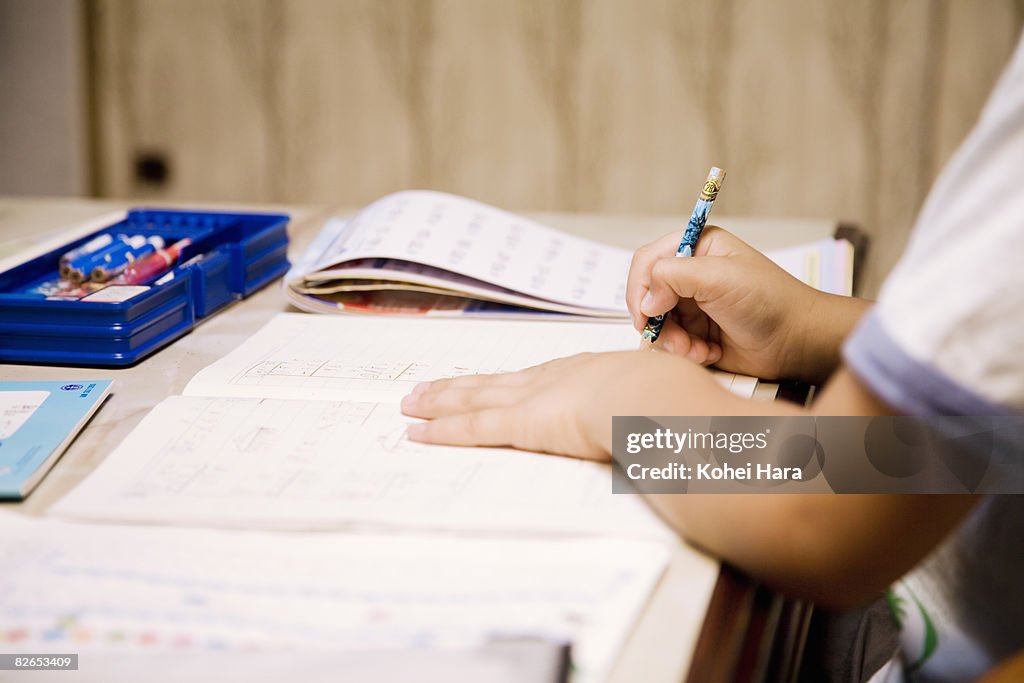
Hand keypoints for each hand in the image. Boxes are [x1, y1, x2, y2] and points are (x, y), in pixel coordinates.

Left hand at [401, 350, 738, 459]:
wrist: (660, 400)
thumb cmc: (674, 401)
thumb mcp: (672, 400)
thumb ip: (665, 415)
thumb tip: (684, 431)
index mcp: (593, 372)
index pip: (540, 378)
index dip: (512, 382)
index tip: (494, 383)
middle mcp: (557, 378)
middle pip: (498, 382)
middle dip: (462, 387)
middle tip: (428, 388)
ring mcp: (538, 397)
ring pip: (476, 398)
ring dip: (441, 402)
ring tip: (411, 403)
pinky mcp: (524, 422)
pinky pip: (474, 427)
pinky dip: (443, 429)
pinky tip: (417, 432)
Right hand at [628, 227, 860, 381]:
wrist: (796, 341)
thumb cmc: (768, 301)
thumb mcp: (719, 277)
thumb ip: (672, 276)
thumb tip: (646, 303)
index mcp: (697, 247)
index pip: (648, 261)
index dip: (640, 287)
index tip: (647, 314)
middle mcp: (691, 274)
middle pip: (647, 296)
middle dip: (658, 322)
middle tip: (677, 340)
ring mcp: (692, 305)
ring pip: (656, 324)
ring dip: (673, 342)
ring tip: (697, 350)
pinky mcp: (696, 332)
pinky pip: (672, 344)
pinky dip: (685, 352)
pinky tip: (709, 354)